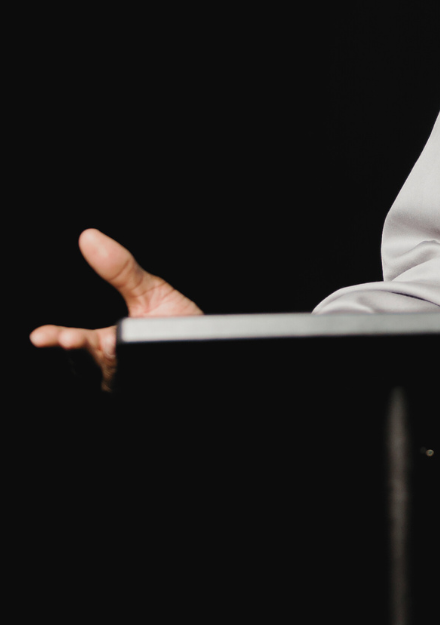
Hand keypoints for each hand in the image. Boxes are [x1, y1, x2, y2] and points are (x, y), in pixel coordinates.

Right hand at [30, 229, 201, 387]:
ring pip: (112, 379)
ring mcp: (132, 383)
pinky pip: (144, 383)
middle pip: (87, 366)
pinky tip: (143, 357)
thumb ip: (120, 270)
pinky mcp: (152, 388)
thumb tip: (89, 237)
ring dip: (107, 365)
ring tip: (110, 347)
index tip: (40, 336)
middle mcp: (113, 369)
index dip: (58, 341)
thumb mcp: (150, 292)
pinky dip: (141, 372)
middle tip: (69, 340)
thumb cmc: (177, 323)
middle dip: (78, 353)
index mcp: (105, 346)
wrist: (214, 347)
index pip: (76, 346)